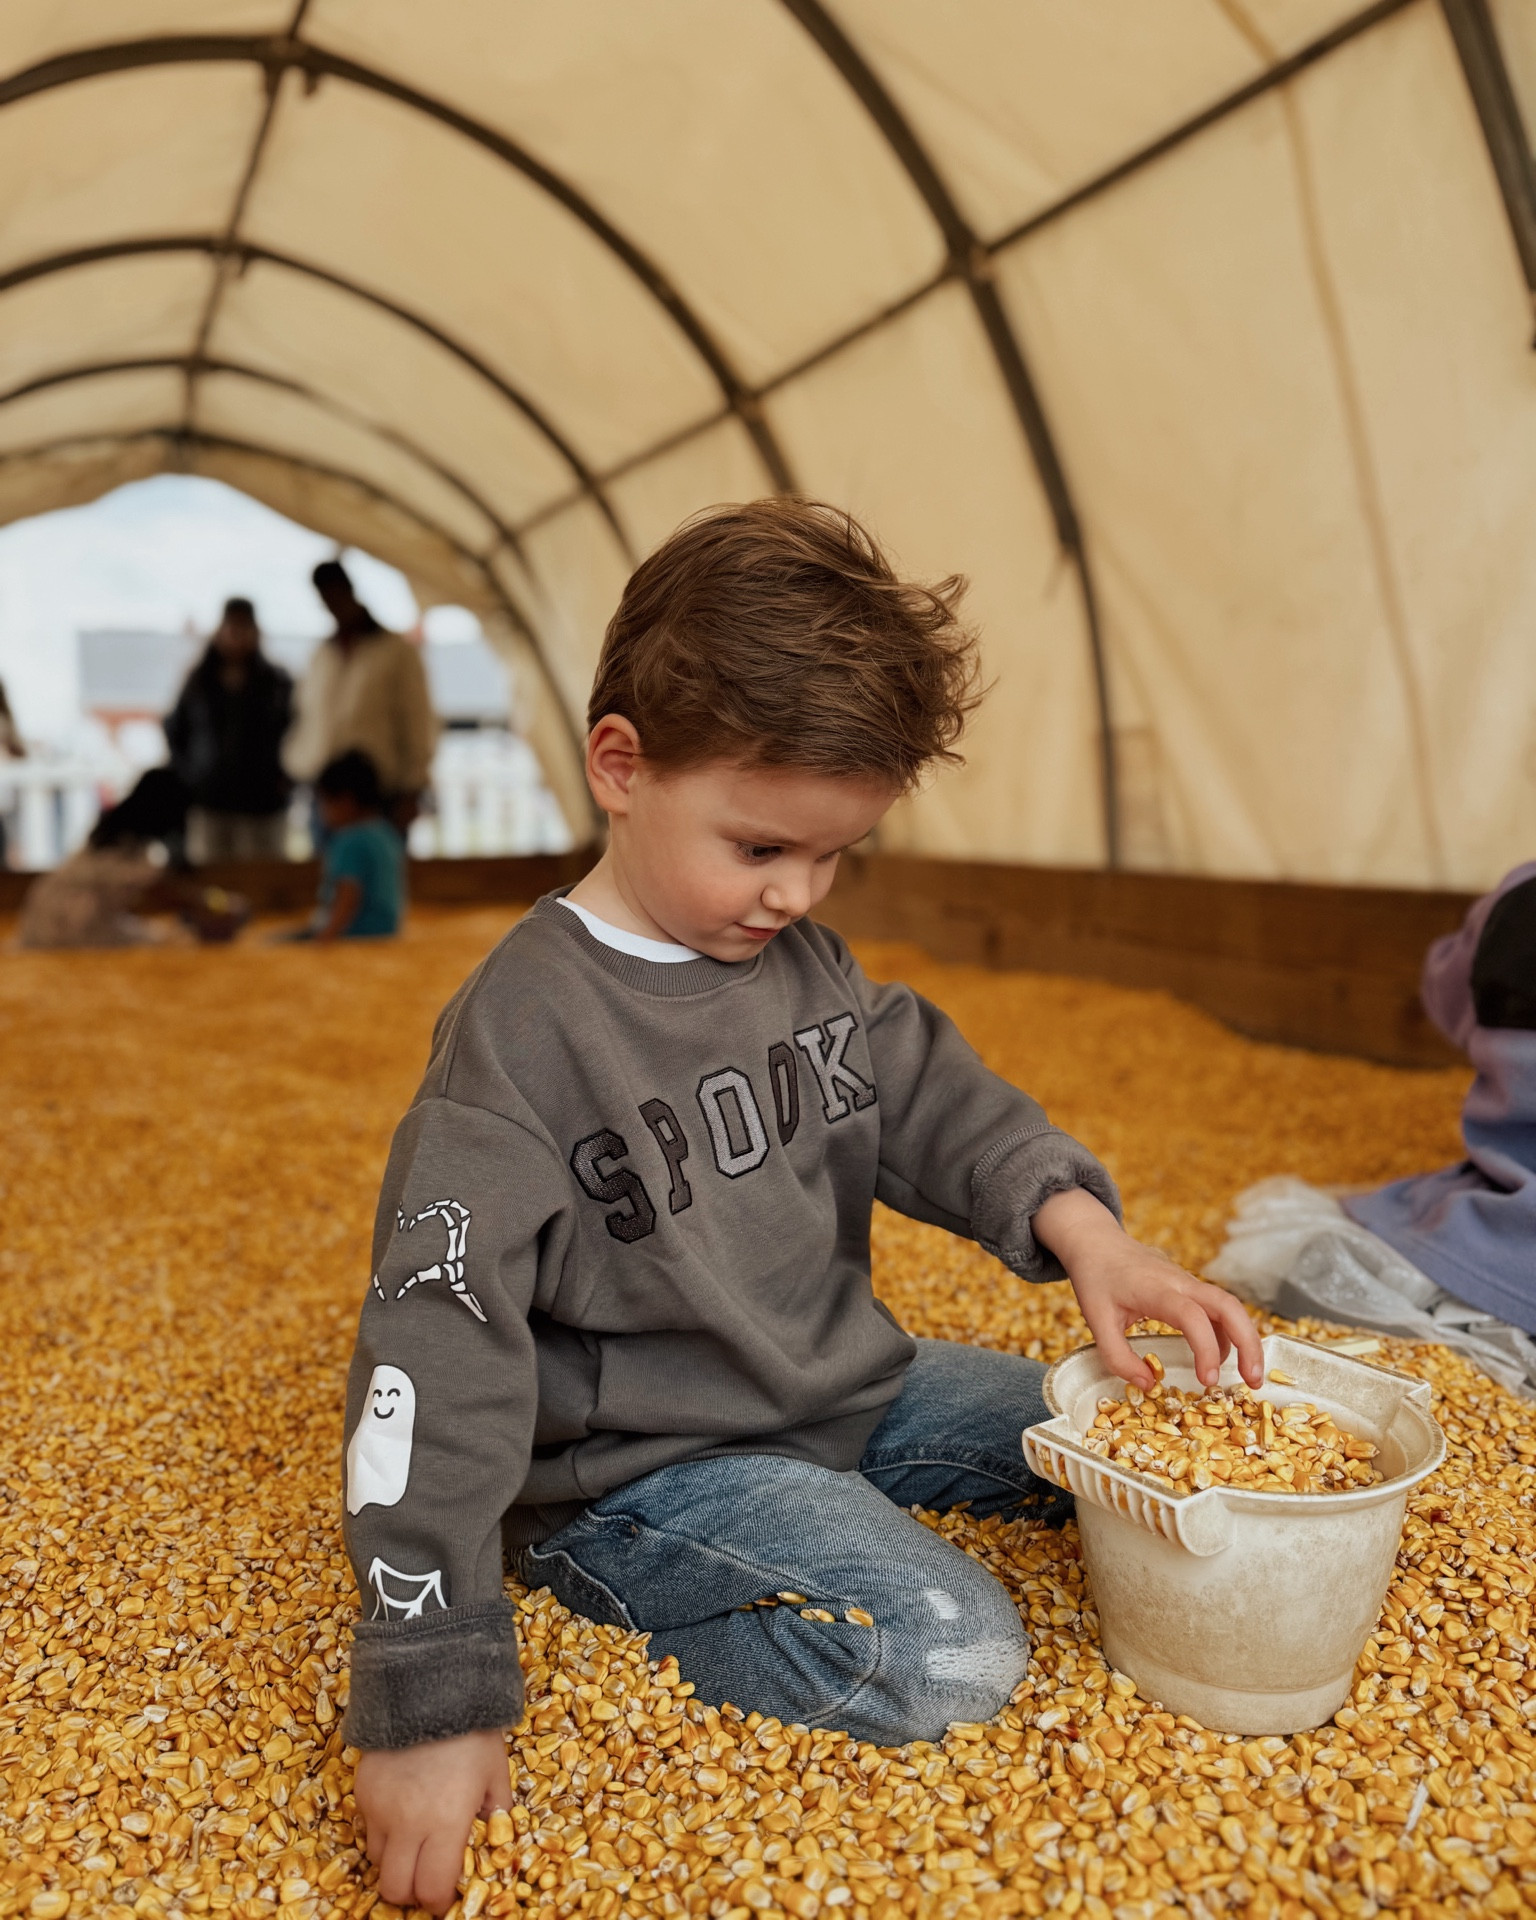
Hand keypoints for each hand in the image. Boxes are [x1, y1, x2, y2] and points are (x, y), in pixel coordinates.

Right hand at [355, 1727, 510, 1914]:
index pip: (432, 1889)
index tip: (445, 1896)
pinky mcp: (361, 1790)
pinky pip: (366, 1827)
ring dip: (395, 1860)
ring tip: (414, 1838)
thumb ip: (495, 1812)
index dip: (438, 1901)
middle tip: (425, 1877)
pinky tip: (401, 1807)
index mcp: (445, 1823)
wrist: (430, 1685)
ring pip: (377, 1860)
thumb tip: (494, 1839)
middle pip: (395, 1888)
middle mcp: (407, 1824)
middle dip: (411, 1891)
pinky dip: (382, 1830)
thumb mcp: (496, 1773)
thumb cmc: (472, 1731)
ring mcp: (379, 1808)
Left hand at [1034, 1188, 1263, 1390]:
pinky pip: (1217, 1309)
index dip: (1206, 1349)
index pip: (1193, 1317)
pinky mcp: (1189, 1287)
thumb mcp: (1096, 1321)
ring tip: (1248, 1377)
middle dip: (1249, 1343)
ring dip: (1244, 1339)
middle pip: (1229, 1306)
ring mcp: (1188, 1282)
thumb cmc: (1095, 1279)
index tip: (1207, 1380)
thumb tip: (1149, 1385)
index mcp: (1156, 1289)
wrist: (1096, 1242)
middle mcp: (1180, 1283)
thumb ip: (1118, 1357)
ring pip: (1229, 1306)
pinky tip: (1222, 1357)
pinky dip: (1228, 1333)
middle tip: (1254, 1381)